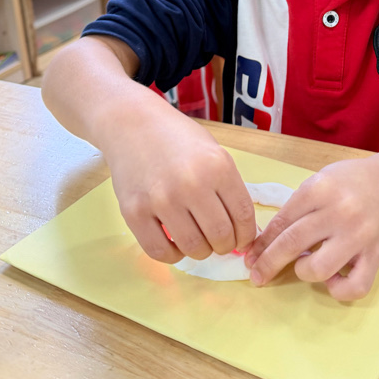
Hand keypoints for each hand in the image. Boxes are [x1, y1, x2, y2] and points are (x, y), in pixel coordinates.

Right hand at [104, 102, 256, 263]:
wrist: (131, 124)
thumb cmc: (177, 138)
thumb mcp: (214, 152)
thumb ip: (228, 188)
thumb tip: (243, 231)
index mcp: (218, 166)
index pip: (243, 216)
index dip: (246, 235)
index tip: (242, 239)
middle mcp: (192, 184)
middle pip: (221, 236)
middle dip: (225, 246)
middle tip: (220, 242)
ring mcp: (161, 200)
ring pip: (194, 249)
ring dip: (201, 251)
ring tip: (198, 240)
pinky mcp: (134, 213)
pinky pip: (160, 252)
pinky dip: (173, 255)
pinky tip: (175, 242)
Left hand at [244, 158, 378, 300]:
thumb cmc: (350, 182)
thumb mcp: (319, 181)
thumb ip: (296, 207)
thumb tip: (265, 242)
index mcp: (320, 188)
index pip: (281, 222)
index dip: (261, 244)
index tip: (250, 258)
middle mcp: (340, 211)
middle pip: (292, 244)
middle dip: (268, 263)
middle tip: (257, 275)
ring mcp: (359, 235)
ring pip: (318, 269)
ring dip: (303, 272)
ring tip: (306, 263)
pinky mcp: (377, 255)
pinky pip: (354, 287)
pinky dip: (338, 289)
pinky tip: (332, 278)